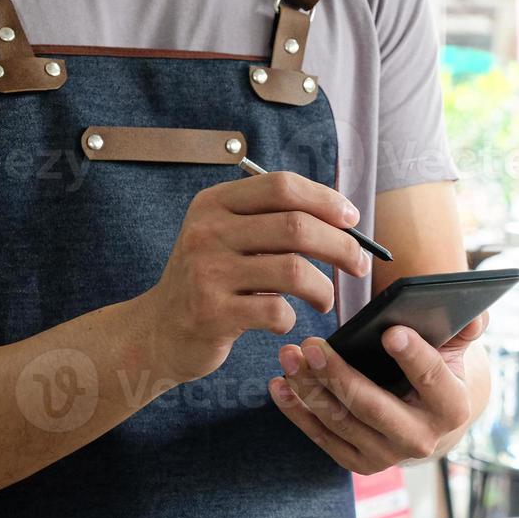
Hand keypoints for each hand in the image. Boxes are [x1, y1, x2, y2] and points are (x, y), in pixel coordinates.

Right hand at [136, 171, 372, 382]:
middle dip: (341, 246)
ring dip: (323, 288)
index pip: (281, 186)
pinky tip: (285, 320)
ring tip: (325, 300)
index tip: (352, 220)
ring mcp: (208, 272)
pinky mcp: (213, 313)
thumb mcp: (225, 238)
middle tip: (360, 264)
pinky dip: (292, 317)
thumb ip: (270, 222)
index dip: (326, 200)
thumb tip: (341, 220)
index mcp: (214, 203)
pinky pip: (276, 311)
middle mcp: (208, 232)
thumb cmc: (208, 282)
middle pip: (296, 226)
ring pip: (293, 270)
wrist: (158, 331)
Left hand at [268, 315, 484, 473]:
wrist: (426, 423)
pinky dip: (297, 411)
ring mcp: (387, 456)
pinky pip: (321, 436)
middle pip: (374, 406)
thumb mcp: (453, 352)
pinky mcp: (358, 463)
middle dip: (339, 375)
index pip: (432, 379)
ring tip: (289, 355)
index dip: (413, 356)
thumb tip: (477, 314)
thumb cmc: (437, 373)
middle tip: (312, 344)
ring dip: (309, 388)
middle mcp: (421, 439)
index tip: (390, 332)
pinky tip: (279, 384)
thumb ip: (463, 330)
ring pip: (341, 420)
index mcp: (452, 408)